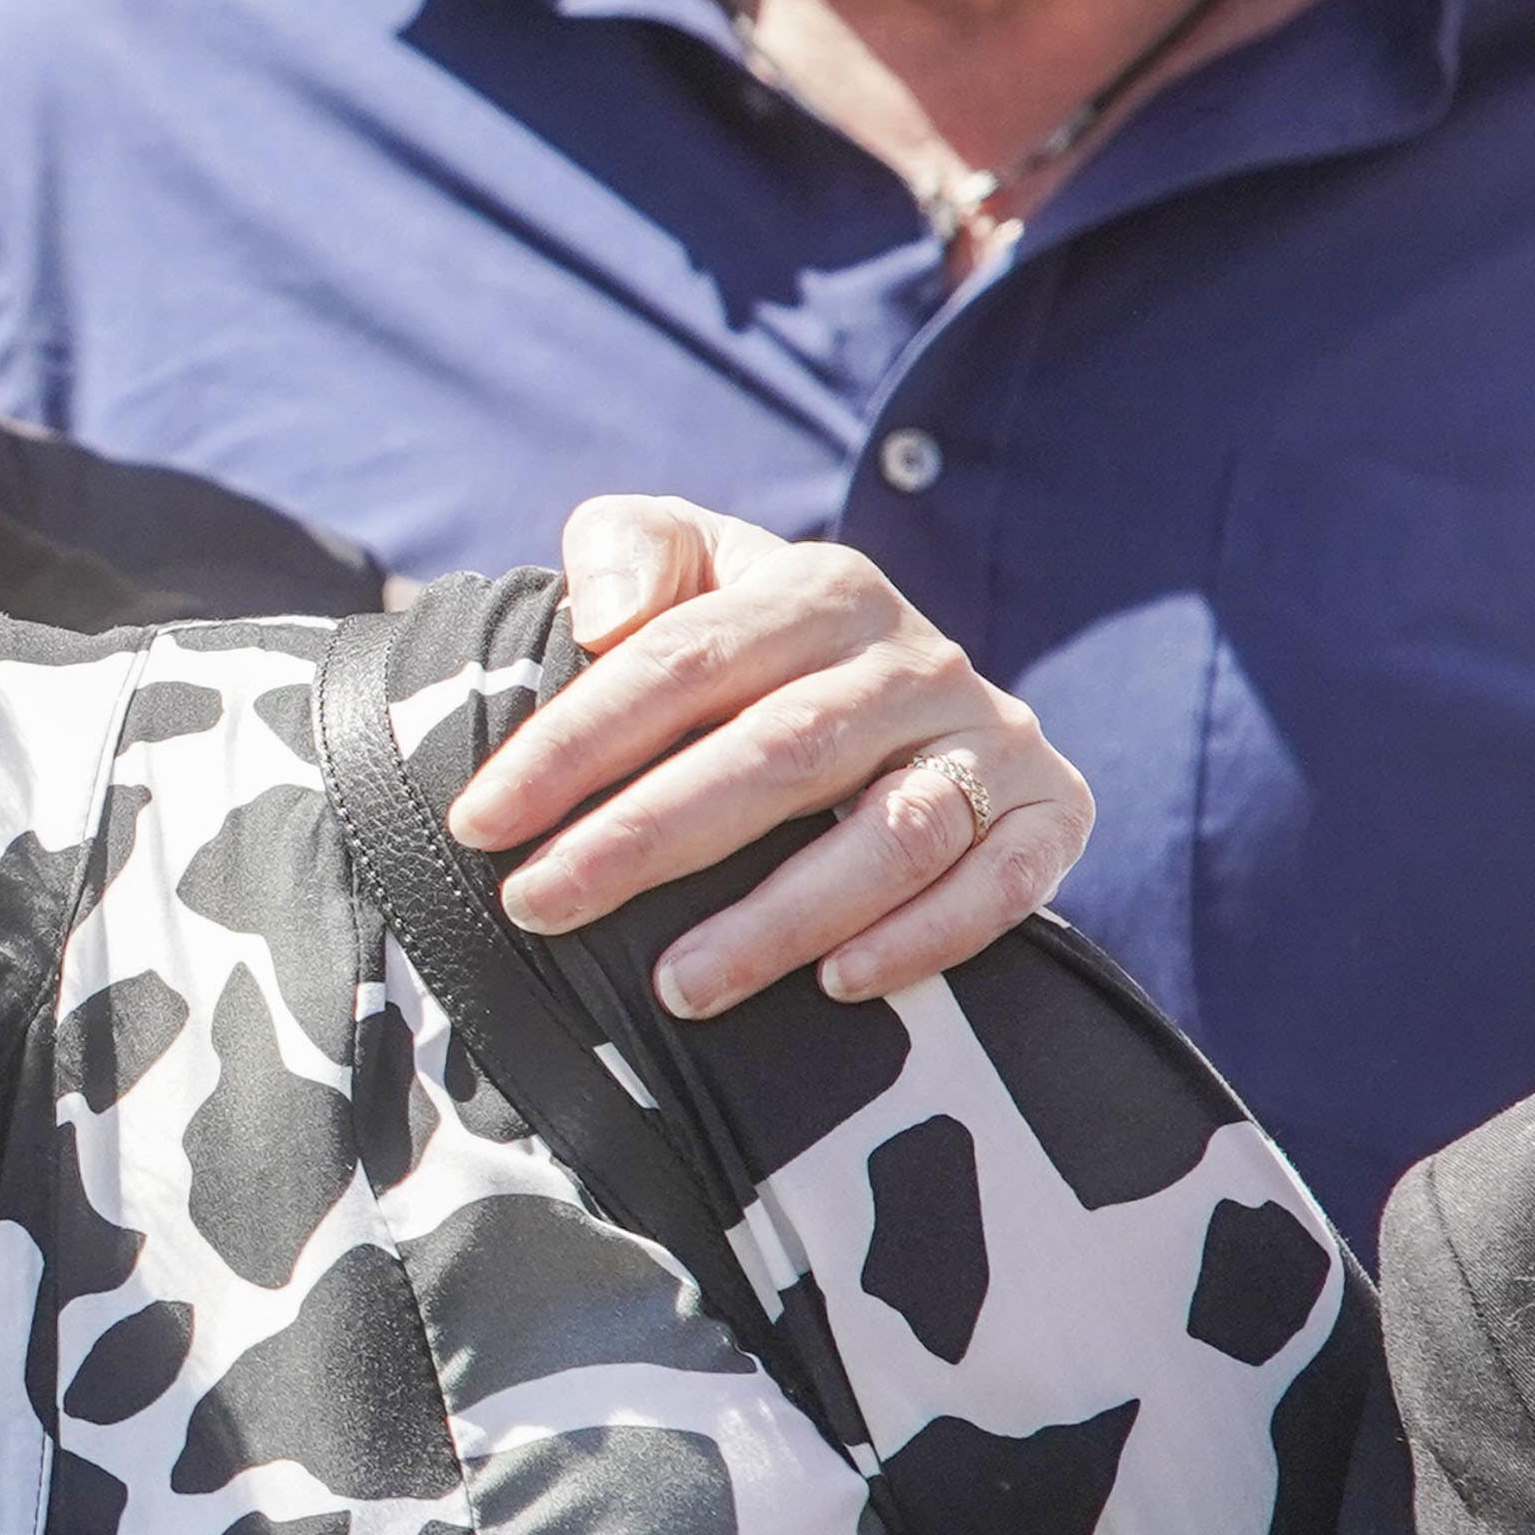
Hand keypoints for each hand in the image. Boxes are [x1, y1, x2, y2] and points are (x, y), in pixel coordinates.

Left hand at [443, 495, 1094, 1019]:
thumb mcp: (692, 567)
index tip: (480, 822)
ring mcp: (989, 737)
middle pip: (777, 752)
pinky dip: (926, 937)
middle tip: (539, 907)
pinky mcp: (1053, 812)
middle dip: (646, 838)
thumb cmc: (753, 650)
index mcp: (819, 589)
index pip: (681, 659)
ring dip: (782, 918)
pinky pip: (1003, 883)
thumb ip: (633, 547)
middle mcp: (914, 659)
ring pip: (894, 832)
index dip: (576, 742)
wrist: (906, 697)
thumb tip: (609, 612)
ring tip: (676, 988)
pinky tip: (835, 987)